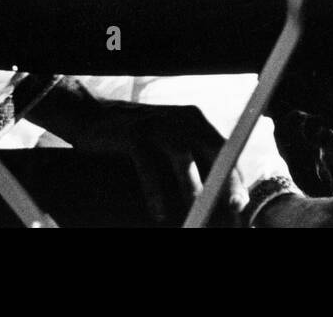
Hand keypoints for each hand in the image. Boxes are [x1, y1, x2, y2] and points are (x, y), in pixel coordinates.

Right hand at [63, 98, 243, 225]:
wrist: (91, 117)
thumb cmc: (135, 140)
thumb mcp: (168, 143)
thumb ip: (192, 163)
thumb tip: (215, 200)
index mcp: (195, 120)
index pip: (226, 150)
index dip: (236, 178)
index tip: (242, 205)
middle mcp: (181, 118)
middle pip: (214, 150)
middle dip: (226, 182)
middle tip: (233, 210)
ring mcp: (157, 124)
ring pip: (183, 157)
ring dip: (193, 189)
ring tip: (198, 214)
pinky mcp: (134, 134)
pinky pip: (148, 166)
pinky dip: (156, 193)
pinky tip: (160, 213)